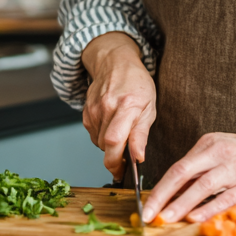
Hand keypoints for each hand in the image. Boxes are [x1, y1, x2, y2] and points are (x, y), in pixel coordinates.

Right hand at [81, 32, 156, 180]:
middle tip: (126, 157)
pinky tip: (111, 124)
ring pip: (99, 143)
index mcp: (127, 105)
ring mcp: (94, 109)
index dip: (117, 162)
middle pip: (106, 146)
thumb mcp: (149, 108)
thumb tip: (138, 158)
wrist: (115, 63)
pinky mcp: (85, 112)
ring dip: (110, 145)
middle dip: (115, 157)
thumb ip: (141, 135)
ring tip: (121, 130)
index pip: (115, 140)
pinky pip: (93, 135)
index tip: (123, 172)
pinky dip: (102, 136)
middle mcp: (107, 107)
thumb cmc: (136, 84)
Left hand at [142, 94, 235, 224]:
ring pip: (202, 186)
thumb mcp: (220, 151)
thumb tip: (173, 193)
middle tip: (148, 214)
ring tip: (167, 218)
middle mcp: (218, 153)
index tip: (147, 205)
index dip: (160, 187)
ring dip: (182, 204)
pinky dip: (209, 207)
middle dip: (162, 195)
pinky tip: (195, 218)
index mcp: (208, 144)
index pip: (178, 167)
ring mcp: (233, 168)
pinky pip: (225, 197)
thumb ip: (199, 168)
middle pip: (183, 172)